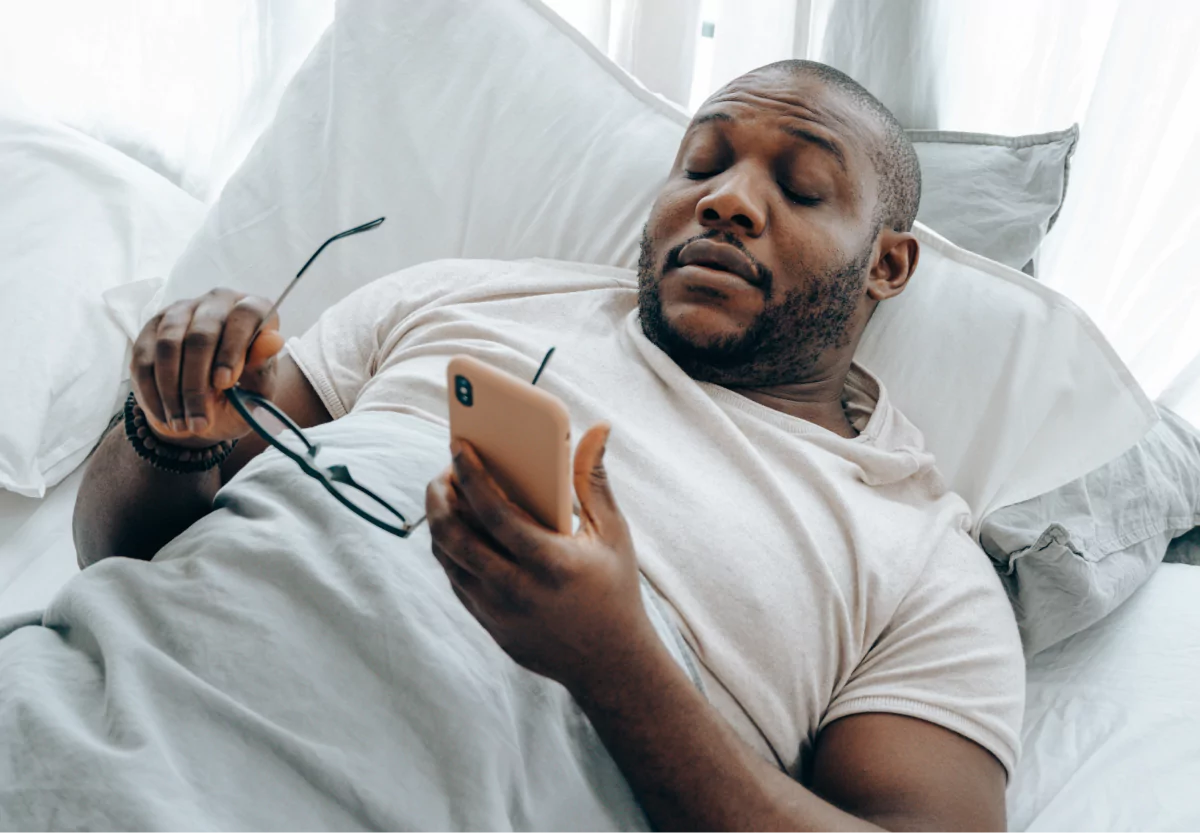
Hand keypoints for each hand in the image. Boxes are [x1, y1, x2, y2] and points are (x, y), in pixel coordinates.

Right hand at [131, 289, 285, 447]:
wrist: (209, 408)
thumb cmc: (243, 394)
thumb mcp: (258, 391)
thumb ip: (263, 368)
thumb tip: (273, 340)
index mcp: (253, 309)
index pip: (246, 314)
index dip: (233, 348)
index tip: (224, 382)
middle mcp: (217, 301)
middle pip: (201, 334)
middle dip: (197, 383)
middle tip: (200, 421)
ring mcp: (182, 311)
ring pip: (168, 346)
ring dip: (172, 391)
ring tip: (184, 425)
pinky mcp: (152, 327)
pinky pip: (144, 358)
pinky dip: (153, 392)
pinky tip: (166, 417)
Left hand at [425, 424, 660, 692]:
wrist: (611, 665)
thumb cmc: (615, 589)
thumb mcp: (612, 533)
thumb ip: (594, 479)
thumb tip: (598, 428)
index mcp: (549, 561)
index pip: (493, 511)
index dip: (470, 475)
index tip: (458, 447)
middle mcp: (516, 589)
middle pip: (455, 536)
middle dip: (439, 497)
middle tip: (442, 473)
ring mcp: (498, 612)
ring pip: (448, 559)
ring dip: (439, 524)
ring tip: (445, 497)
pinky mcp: (489, 627)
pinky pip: (456, 581)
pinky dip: (450, 551)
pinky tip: (456, 531)